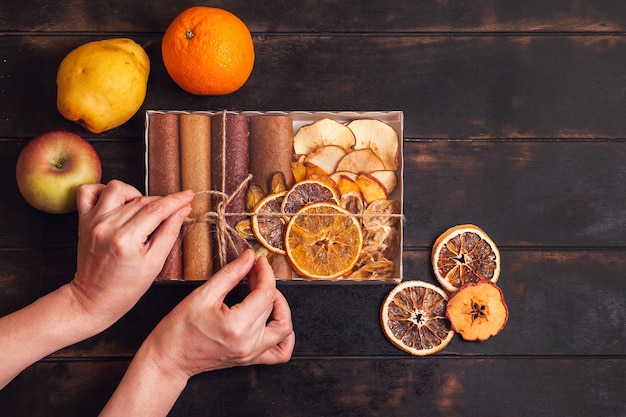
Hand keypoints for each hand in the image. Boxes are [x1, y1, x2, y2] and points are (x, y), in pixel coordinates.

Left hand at [70, 180, 193, 327]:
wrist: (93, 300)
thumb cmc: (126, 288)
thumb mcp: (155, 263)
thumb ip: (169, 232)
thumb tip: (183, 209)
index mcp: (126, 240)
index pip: (156, 209)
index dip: (176, 200)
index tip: (189, 195)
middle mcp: (107, 226)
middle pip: (141, 200)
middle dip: (161, 203)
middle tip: (171, 212)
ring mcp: (92, 221)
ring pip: (118, 189)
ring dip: (135, 194)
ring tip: (142, 210)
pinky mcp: (83, 220)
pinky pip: (89, 191)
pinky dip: (104, 191)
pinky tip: (118, 202)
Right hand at [143, 249, 294, 378]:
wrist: (169, 359)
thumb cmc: (178, 329)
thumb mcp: (203, 294)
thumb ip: (231, 273)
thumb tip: (249, 257)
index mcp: (237, 325)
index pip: (265, 293)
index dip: (265, 273)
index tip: (259, 262)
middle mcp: (249, 342)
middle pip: (273, 306)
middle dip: (267, 284)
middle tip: (254, 273)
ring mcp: (251, 354)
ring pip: (284, 328)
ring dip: (281, 308)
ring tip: (266, 296)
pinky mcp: (250, 359)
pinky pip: (280, 353)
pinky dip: (284, 336)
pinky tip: (274, 321)